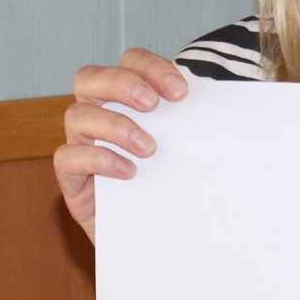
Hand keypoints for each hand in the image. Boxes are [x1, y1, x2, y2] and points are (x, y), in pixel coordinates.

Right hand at [54, 48, 186, 240]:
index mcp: (126, 97)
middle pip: (90, 78)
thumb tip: (231, 105)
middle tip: (152, 105)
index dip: (150, 67)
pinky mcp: (71, 180)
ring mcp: (81, 144)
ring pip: (77, 115)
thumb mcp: (189, 148)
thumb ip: (197, 122)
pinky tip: (130, 172)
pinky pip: (68, 157)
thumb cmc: (175, 183)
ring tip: (148, 148)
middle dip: (121, 84)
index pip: (129, 62)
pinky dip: (99, 159)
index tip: (180, 92)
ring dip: (115, 125)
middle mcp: (98, 114)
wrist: (160, 237)